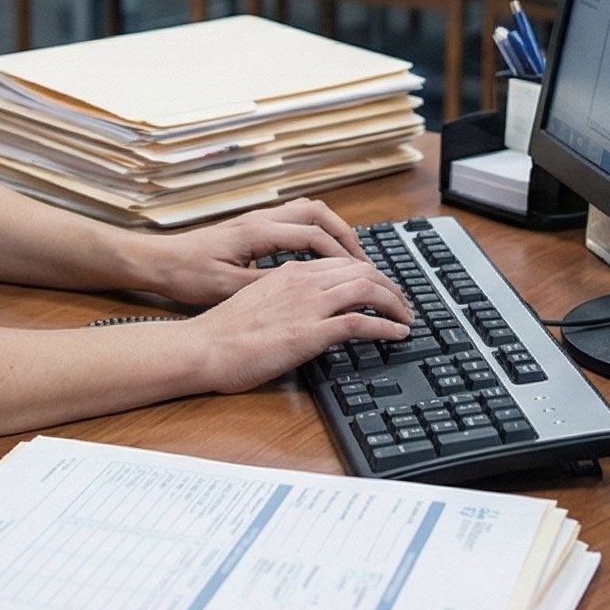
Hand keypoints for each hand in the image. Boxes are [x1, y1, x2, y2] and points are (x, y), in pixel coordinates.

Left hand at [128, 198, 370, 305]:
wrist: (157, 261)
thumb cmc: (186, 275)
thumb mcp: (228, 288)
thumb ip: (269, 284)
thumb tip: (307, 286)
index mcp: (258, 231)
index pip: (314, 236)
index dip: (342, 256)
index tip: (361, 275)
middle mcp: (262, 218)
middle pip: (319, 214)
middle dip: (347, 236)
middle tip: (365, 263)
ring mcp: (258, 219)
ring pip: (309, 212)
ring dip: (333, 231)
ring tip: (349, 258)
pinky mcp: (253, 226)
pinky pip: (296, 220)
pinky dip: (317, 233)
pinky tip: (320, 255)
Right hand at [190, 255, 412, 392]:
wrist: (202, 347)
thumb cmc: (223, 331)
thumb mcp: (259, 299)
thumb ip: (286, 294)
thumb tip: (306, 303)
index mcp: (291, 271)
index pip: (344, 262)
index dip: (371, 274)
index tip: (383, 287)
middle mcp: (303, 281)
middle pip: (364, 270)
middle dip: (391, 285)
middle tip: (403, 302)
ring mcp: (308, 305)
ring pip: (368, 290)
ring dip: (396, 303)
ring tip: (407, 317)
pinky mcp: (309, 332)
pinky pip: (360, 323)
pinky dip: (386, 326)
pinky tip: (398, 334)